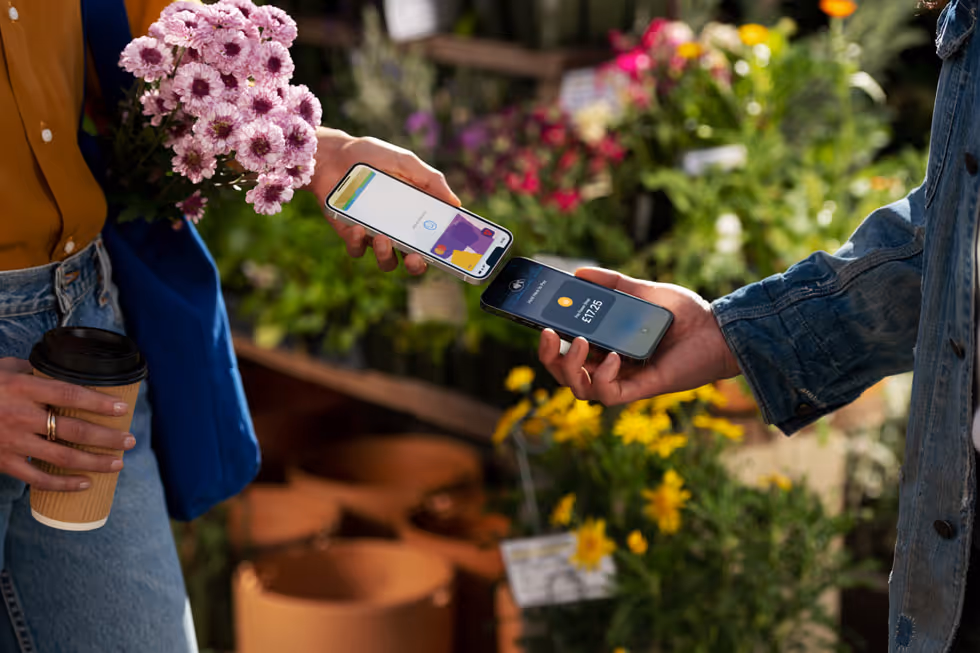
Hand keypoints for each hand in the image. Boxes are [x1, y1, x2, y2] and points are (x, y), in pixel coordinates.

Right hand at [0, 358, 136, 490]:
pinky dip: (64, 484)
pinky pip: (38, 479)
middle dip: (107, 437)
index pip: (69, 394)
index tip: (123, 408)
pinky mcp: (2, 462)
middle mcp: (19, 416)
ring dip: (95, 462)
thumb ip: (34, 371)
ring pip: (62, 457)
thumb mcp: (4, 369)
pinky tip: (85, 484)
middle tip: (130, 441)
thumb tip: (66, 371)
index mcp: (22, 388)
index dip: (99, 402)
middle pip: (74, 430)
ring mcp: (11, 442)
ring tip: (118, 464)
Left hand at [307, 127, 460, 274]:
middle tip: (414, 257)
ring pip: (386, 260)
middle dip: (416, 265)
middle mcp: (396, 228)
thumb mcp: (405, 162)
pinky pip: (357, 249)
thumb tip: (456, 202)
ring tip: (382, 239)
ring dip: (386, 255)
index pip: (433, 239)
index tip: (447, 252)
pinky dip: (358, 242)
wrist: (332, 154)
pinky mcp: (350, 234)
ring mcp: (373, 233)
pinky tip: (356, 226)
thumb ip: (431, 179)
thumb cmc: (371, 156)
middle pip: (413, 259)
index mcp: (414, 214)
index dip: (442, 251)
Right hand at [538, 268, 740, 405]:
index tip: (541, 322)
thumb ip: (612, 283)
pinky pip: (608, 394)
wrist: (719, 329)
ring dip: (570, 368)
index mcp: (607, 345)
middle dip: (550, 358)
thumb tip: (579, 272)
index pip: (568, 351)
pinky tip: (612, 358)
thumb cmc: (685, 315)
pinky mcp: (641, 389)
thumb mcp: (643, 292)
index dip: (549, 343)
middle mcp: (611, 366)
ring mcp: (624, 379)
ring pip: (580, 389)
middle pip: (565, 374)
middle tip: (549, 334)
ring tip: (580, 343)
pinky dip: (601, 378)